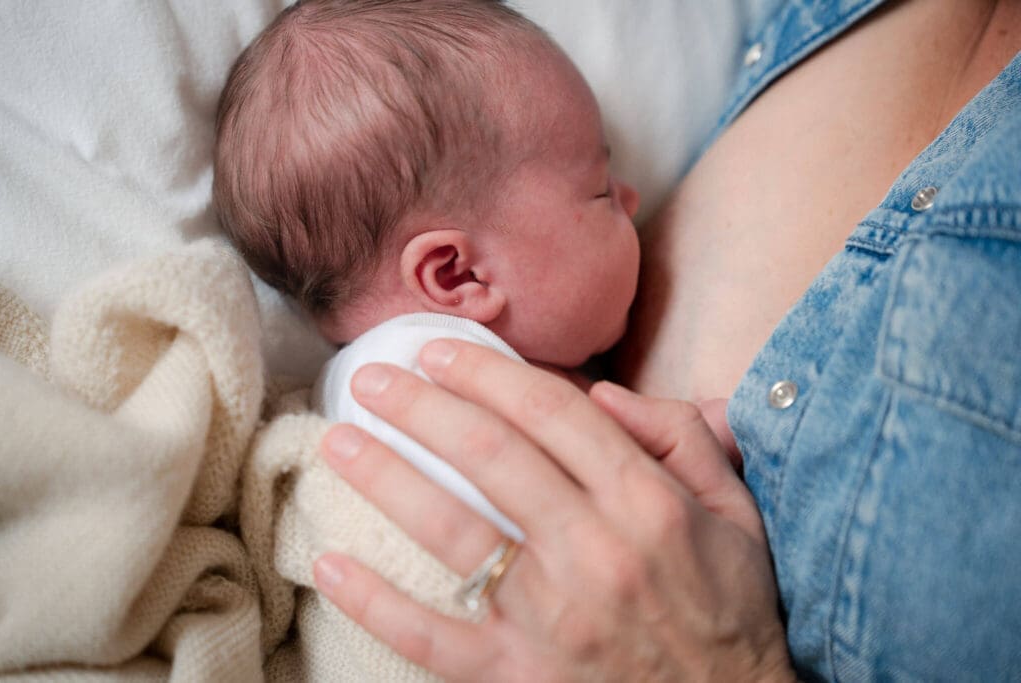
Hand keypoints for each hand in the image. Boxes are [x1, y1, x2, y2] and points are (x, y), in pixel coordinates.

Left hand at [314, 340, 791, 681]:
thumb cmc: (729, 605)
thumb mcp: (735, 508)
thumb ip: (680, 435)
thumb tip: (602, 394)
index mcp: (647, 502)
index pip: (552, 412)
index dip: (487, 372)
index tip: (438, 350)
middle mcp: (595, 551)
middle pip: (489, 454)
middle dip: (421, 405)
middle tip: (373, 377)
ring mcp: (552, 618)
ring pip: (452, 532)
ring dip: (386, 478)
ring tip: (340, 440)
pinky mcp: (520, 675)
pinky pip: (433, 637)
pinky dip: (376, 603)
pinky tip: (329, 566)